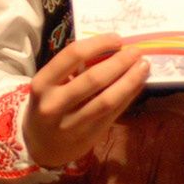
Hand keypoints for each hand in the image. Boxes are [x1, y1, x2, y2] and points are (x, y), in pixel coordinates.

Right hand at [24, 32, 148, 168]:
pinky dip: (128, 96)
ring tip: (144, 66)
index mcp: (42, 83)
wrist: (40, 145)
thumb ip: (74, 69)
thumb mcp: (50, 84)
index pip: (72, 55)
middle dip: (119, 62)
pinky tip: (137, 84)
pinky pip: (113, 113)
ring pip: (107, 100)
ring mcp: (72, 123)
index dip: (98, 44)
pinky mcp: (89, 135)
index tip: (116, 39)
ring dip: (129, 80)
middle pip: (94, 78)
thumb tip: (112, 48)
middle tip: (136, 51)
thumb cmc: (48, 104)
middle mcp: (54, 104)